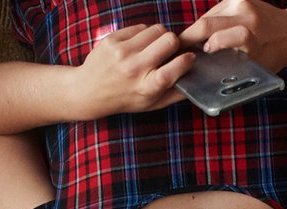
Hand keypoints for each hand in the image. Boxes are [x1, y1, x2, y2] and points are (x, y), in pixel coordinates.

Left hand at [74, 23, 195, 115]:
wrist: (88, 91)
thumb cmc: (124, 98)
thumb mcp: (152, 104)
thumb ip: (176, 93)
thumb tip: (198, 79)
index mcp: (147, 87)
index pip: (175, 67)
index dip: (187, 59)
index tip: (188, 58)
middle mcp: (134, 68)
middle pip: (169, 40)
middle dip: (174, 43)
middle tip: (169, 50)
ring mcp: (122, 52)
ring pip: (156, 29)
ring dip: (159, 36)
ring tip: (152, 47)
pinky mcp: (112, 39)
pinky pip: (140, 27)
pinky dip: (143, 34)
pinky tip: (137, 46)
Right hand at [179, 0, 286, 68]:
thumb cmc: (273, 55)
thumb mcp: (256, 69)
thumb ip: (233, 70)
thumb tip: (203, 77)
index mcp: (253, 37)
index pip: (223, 37)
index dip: (206, 45)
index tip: (194, 56)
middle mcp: (248, 17)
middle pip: (207, 23)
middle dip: (188, 37)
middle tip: (177, 49)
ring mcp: (243, 3)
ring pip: (207, 15)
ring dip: (197, 29)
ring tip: (192, 43)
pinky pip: (214, 10)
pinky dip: (208, 21)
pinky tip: (207, 32)